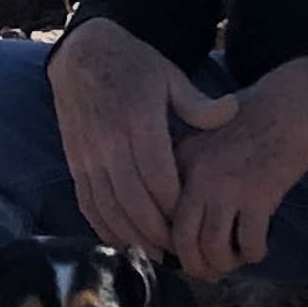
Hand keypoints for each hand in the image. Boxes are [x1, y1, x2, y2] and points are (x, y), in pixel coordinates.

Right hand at [47, 20, 239, 252]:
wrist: (82, 54)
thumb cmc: (133, 66)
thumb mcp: (169, 75)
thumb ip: (198, 103)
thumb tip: (232, 113)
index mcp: (138, 121)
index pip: (159, 178)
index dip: (175, 207)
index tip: (191, 221)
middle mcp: (110, 142)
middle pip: (134, 201)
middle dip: (157, 231)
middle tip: (178, 249)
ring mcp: (89, 155)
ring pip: (109, 208)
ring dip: (131, 236)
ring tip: (155, 253)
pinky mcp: (75, 162)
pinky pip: (88, 203)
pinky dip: (103, 227)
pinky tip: (122, 241)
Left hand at [167, 53, 307, 282]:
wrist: (296, 103)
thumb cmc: (253, 118)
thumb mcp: (206, 133)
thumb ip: (188, 166)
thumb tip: (179, 216)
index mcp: (181, 159)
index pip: (161, 212)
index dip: (167, 242)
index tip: (179, 253)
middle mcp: (198, 175)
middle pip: (182, 238)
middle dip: (194, 265)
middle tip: (206, 273)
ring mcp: (228, 186)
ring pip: (213, 247)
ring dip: (223, 265)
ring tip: (234, 263)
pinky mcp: (260, 195)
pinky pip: (249, 242)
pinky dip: (254, 254)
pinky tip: (258, 249)